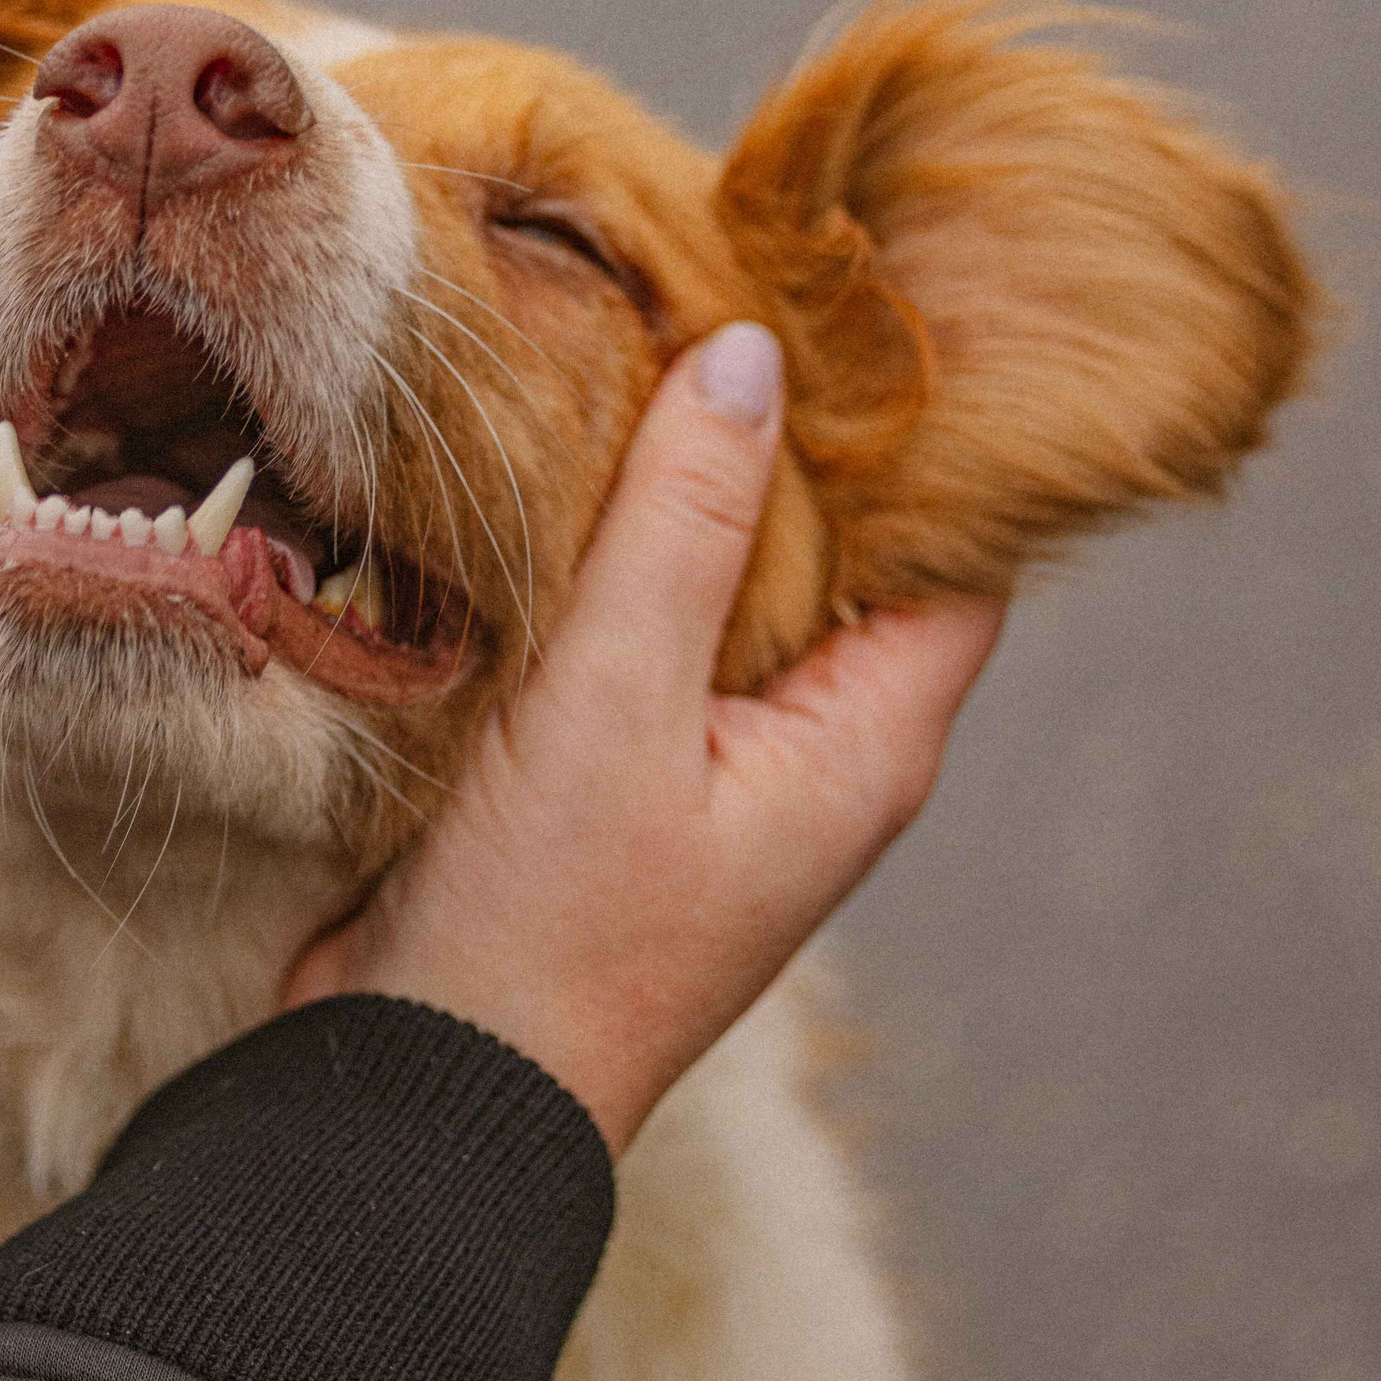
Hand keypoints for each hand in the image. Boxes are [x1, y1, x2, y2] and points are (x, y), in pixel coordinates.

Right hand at [286, 323, 1004, 1153]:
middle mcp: (813, 753)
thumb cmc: (545, 930)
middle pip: (841, 556)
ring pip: (730, 588)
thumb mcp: (617, 703)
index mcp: (866, 744)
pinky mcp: (617, 778)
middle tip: (721, 281)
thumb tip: (754, 357)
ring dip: (683, 488)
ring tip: (631, 343)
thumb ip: (684, 524)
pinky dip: (611, 553)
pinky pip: (642, 634)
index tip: (858, 305)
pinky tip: (553, 464)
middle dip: (786, 435)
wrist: (423, 1099)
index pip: (957, 552)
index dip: (926, 433)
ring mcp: (715, 770)